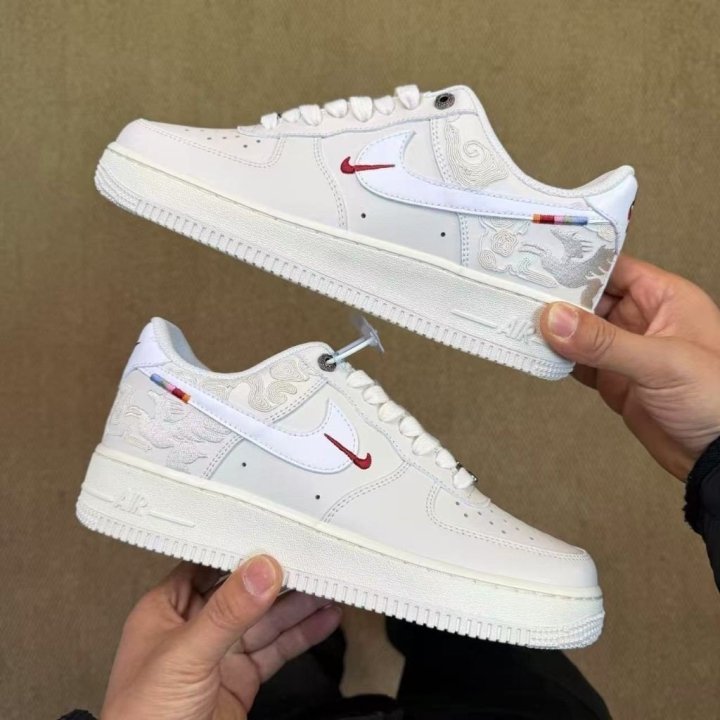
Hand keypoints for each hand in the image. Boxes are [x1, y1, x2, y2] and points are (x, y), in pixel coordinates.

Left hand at [101, 555, 341, 719]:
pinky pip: (276, 650)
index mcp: (167, 610)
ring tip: (328, 586)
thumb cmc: (141, 719)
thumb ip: (227, 612)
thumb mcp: (185, 656)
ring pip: (265, 621)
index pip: (209, 566)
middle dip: (279, 578)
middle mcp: (194, 629)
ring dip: (298, 606)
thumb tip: (261, 570)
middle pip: (244, 592)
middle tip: (313, 561)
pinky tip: (323, 621)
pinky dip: (301, 636)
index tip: (275, 535)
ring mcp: (219, 656)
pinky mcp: (240, 681)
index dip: (242, 551)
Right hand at [540, 255, 719, 478]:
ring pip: (579, 331)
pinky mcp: (613, 380)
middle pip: (589, 298)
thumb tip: (555, 319)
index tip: (541, 264)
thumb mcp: (661, 362)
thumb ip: (605, 341)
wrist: (717, 457)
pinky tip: (537, 353)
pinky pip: (577, 361)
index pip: (613, 269)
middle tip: (519, 295)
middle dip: (556, 299)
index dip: (579, 266)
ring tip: (518, 322)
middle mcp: (642, 320)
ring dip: (552, 330)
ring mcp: (625, 351)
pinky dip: (556, 358)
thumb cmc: (716, 399)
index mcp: (664, 299)